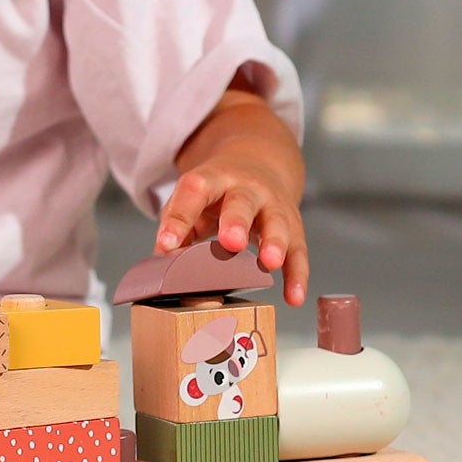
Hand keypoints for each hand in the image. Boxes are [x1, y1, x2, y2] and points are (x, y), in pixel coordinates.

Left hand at [154, 156, 308, 306]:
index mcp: (213, 179)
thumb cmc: (218, 192)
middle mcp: (246, 189)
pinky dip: (297, 275)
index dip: (179, 218)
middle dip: (236, 222)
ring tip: (268, 263)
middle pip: (242, 202)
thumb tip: (163, 259)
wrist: (258, 164)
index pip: (194, 192)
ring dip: (274, 243)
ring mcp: (273, 206)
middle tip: (230, 242)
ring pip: (277, 222)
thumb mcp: (195, 198)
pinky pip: (298, 251)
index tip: (166, 245)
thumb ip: (179, 225)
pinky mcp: (294, 226)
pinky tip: (293, 297)